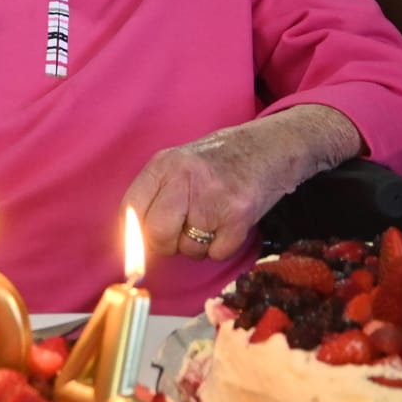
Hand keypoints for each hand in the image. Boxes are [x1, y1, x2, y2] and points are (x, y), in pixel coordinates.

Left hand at [125, 105, 362, 262]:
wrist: (270, 147)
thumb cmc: (220, 160)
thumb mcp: (180, 164)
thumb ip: (157, 194)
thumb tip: (134, 242)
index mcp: (164, 164)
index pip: (131, 209)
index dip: (133, 234)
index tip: (143, 242)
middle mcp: (184, 179)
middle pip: (157, 234)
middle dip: (166, 245)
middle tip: (180, 235)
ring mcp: (212, 198)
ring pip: (188, 249)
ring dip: (197, 247)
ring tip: (210, 222)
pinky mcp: (238, 216)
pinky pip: (216, 253)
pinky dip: (221, 248)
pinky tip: (228, 227)